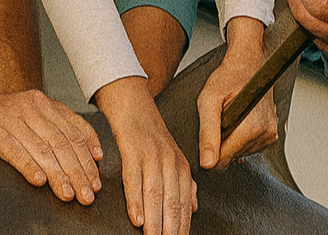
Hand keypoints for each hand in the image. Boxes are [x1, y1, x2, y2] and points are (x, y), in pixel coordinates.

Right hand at [0, 88, 102, 203]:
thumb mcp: (27, 117)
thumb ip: (53, 130)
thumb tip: (89, 154)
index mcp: (42, 103)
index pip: (73, 132)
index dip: (88, 158)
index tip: (97, 179)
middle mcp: (29, 106)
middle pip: (62, 143)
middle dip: (78, 172)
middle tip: (88, 195)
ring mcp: (9, 115)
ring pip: (42, 148)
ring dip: (58, 175)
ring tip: (69, 194)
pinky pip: (12, 149)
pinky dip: (27, 166)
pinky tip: (38, 181)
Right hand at [94, 76, 195, 234]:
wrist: (133, 105)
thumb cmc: (151, 136)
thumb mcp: (174, 158)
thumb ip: (185, 183)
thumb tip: (194, 209)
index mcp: (182, 167)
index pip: (185, 206)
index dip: (183, 228)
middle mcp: (170, 163)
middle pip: (173, 204)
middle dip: (171, 231)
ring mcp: (152, 156)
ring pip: (155, 196)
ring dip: (155, 223)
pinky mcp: (133, 150)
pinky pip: (134, 180)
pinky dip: (136, 202)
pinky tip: (137, 219)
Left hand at [197, 17, 277, 169]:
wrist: (248, 64)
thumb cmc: (227, 78)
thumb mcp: (208, 101)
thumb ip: (207, 133)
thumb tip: (207, 164)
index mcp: (251, 128)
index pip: (223, 161)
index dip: (209, 150)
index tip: (206, 132)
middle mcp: (265, 134)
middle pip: (231, 158)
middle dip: (221, 142)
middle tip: (219, 118)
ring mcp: (271, 135)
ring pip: (240, 154)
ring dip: (230, 139)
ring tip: (229, 116)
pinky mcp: (272, 134)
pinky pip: (249, 147)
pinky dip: (240, 137)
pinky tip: (238, 120)